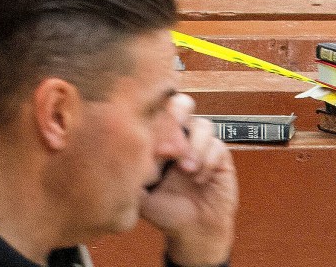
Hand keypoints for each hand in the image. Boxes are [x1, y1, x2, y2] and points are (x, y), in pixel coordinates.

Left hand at [141, 107, 237, 266]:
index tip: (150, 143)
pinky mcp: (220, 157)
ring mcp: (201, 145)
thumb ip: (129, 170)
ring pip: (203, 124)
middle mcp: (181, 137)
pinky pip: (218, 146)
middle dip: (176, 114)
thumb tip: (115, 152)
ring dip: (194, 145)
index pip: (156, 111)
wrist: (191, 232)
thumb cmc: (163, 210)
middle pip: (181, 104)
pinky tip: (198, 178)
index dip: (153, 117)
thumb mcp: (138, 191)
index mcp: (158, 138)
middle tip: (169, 140)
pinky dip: (208, 160)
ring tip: (185, 169)